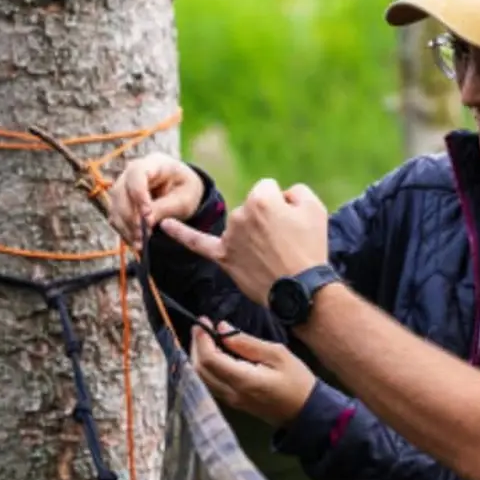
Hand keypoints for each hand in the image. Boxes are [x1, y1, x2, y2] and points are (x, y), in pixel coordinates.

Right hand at [106, 152, 205, 244]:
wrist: (182, 189)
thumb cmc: (186, 189)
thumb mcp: (184, 200)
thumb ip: (165, 208)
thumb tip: (145, 222)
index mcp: (155, 163)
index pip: (137, 174)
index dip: (138, 195)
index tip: (146, 215)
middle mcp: (134, 171)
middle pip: (120, 191)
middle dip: (129, 216)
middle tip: (142, 235)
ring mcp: (124, 184)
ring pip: (115, 205)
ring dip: (125, 226)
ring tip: (140, 243)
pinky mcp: (121, 200)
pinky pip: (116, 215)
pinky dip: (124, 229)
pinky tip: (135, 241)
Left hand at [159, 179, 328, 305]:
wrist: (301, 289)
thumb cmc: (310, 248)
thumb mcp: (315, 208)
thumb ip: (295, 191)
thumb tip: (281, 196)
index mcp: (261, 198)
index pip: (268, 189)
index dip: (282, 205)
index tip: (292, 223)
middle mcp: (239, 214)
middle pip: (252, 207)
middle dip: (267, 220)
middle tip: (285, 242)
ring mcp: (229, 237)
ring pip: (239, 225)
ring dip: (252, 234)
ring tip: (272, 255)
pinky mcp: (223, 257)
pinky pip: (196, 242)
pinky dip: (179, 233)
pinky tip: (164, 226)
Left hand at [190, 320, 314, 425]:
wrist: (306, 411)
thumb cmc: (297, 380)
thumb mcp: (277, 354)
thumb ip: (247, 342)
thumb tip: (223, 329)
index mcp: (243, 380)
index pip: (209, 359)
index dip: (201, 340)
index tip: (203, 322)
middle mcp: (231, 393)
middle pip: (199, 370)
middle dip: (196, 347)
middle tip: (202, 328)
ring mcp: (230, 400)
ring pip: (201, 378)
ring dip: (198, 357)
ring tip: (206, 339)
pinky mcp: (233, 402)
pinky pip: (210, 383)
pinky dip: (206, 367)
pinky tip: (215, 354)